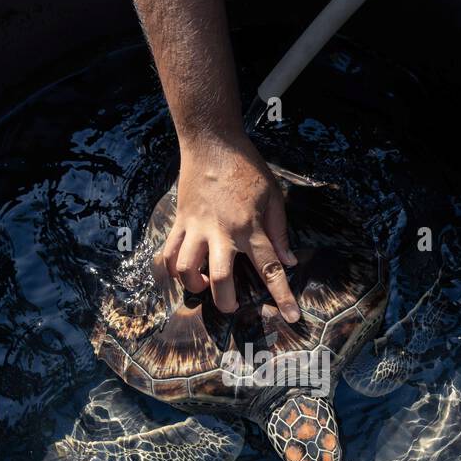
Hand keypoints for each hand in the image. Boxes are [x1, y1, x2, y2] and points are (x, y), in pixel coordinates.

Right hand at [161, 133, 300, 322]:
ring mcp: (197, 228)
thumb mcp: (274, 196)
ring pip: (187, 269)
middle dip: (226, 302)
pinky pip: (169, 252)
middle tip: (233, 306)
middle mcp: (222, 232)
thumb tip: (288, 262)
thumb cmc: (247, 167)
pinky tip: (184, 270)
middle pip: (221, 279)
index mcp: (250, 227)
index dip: (282, 296)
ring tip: (205, 285)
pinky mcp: (180, 222)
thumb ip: (280, 232)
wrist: (211, 142)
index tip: (291, 317)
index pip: (270, 269)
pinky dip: (173, 268)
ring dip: (194, 285)